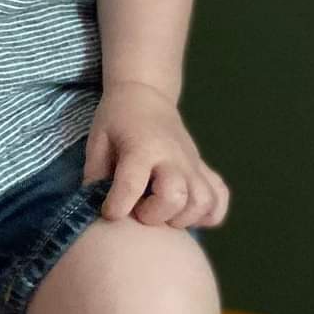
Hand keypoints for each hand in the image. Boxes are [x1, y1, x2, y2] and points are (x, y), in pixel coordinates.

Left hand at [82, 80, 230, 227]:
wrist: (146, 95)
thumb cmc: (117, 121)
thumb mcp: (98, 141)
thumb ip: (95, 176)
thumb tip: (94, 211)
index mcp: (141, 148)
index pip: (131, 184)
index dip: (117, 206)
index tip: (110, 212)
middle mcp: (172, 157)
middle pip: (175, 196)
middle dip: (155, 215)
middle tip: (140, 210)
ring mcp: (193, 164)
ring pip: (203, 202)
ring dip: (183, 217)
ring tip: (163, 213)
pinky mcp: (204, 169)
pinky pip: (220, 197)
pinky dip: (209, 213)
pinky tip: (188, 212)